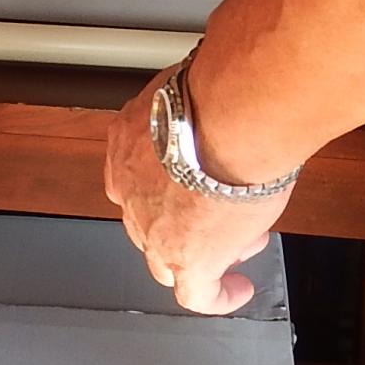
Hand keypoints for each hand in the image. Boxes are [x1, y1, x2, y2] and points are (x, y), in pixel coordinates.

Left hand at [105, 64, 291, 314]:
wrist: (229, 119)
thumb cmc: (218, 95)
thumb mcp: (193, 89)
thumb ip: (198, 95)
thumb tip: (222, 70)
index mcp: (125, 143)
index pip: (136, 173)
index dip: (166, 179)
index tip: (185, 179)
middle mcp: (129, 189)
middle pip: (149, 218)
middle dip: (185, 218)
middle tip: (219, 209)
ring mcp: (152, 229)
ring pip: (168, 257)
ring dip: (202, 250)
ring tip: (239, 239)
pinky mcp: (186, 259)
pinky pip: (197, 293)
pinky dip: (216, 295)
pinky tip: (235, 289)